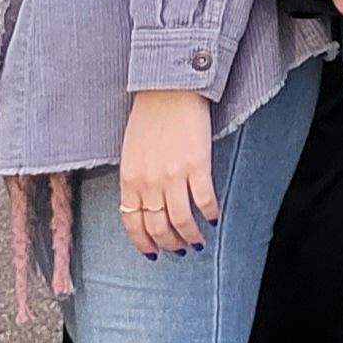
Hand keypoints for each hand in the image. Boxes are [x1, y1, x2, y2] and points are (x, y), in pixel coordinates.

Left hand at [117, 89, 218, 256]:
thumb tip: (145, 207)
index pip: (133, 223)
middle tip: (179, 249)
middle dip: (169, 244)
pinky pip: (205, 200)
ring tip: (197, 241)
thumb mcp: (130, 153)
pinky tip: (214, 218)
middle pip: (158, 227)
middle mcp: (149, 183)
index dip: (143, 243)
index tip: (153, 253)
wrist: (168, 90)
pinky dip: (210, 214)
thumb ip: (135, 181)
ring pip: (182, 221)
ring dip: (191, 236)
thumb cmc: (148, 118)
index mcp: (129, 180)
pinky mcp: (197, 165)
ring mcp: (173, 176)